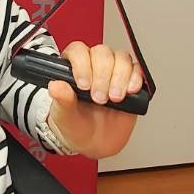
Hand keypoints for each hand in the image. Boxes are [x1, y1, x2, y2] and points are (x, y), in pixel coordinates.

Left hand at [46, 41, 141, 159]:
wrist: (94, 142)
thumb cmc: (76, 124)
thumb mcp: (64, 115)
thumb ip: (61, 99)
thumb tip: (55, 86)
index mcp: (73, 67)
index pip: (78, 51)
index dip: (82, 65)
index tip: (83, 85)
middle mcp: (94, 65)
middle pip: (102, 53)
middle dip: (102, 75)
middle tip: (99, 98)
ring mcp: (114, 72)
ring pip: (122, 58)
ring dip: (120, 77)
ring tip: (115, 98)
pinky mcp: (131, 82)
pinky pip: (137, 70)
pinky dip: (136, 79)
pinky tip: (130, 91)